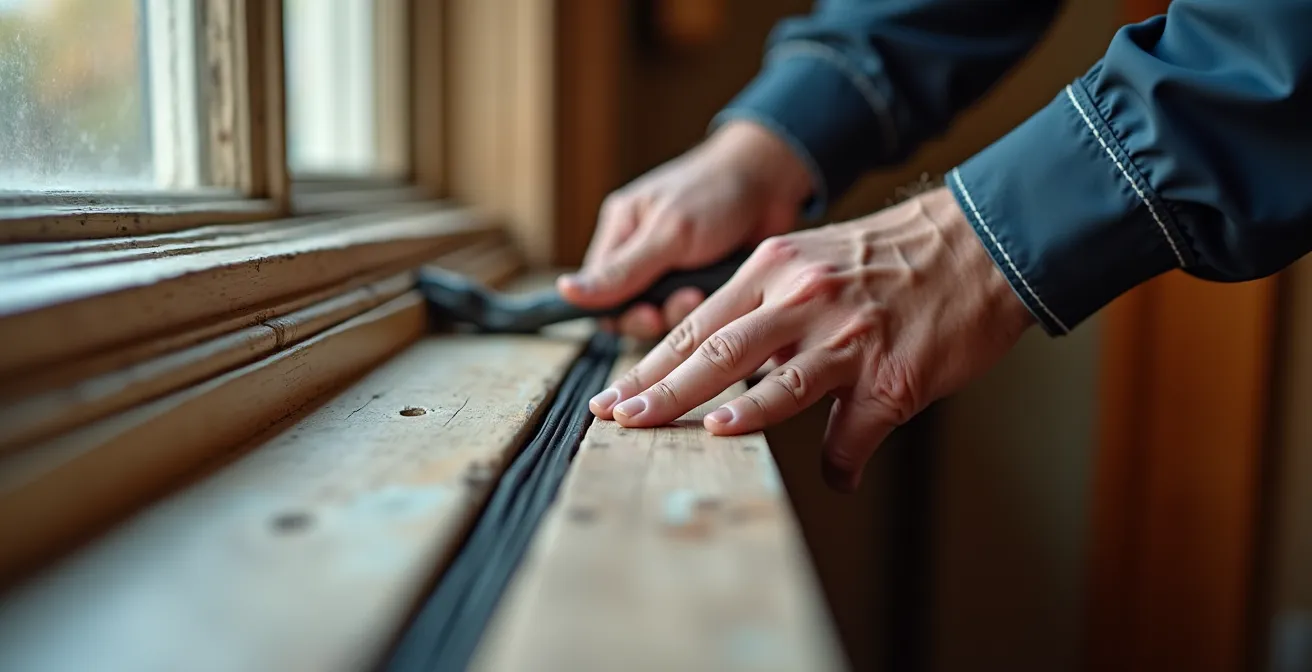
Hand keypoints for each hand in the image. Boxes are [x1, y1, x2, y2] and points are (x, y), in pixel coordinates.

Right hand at [557, 120, 811, 337]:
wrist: (773, 180)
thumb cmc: (716, 191)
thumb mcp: (667, 233)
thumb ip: (621, 271)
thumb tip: (566, 292)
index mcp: (621, 233)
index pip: (598, 292)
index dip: (619, 312)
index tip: (648, 313)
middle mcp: (642, 253)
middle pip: (631, 311)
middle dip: (657, 314)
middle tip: (684, 301)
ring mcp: (673, 269)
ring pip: (665, 316)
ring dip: (685, 312)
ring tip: (703, 290)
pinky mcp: (703, 281)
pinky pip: (696, 312)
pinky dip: (707, 307)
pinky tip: (720, 290)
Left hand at [588, 187, 1033, 490]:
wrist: (981, 244)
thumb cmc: (894, 255)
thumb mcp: (813, 259)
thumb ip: (766, 308)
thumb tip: (734, 378)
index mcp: (773, 270)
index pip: (695, 326)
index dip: (649, 367)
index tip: (612, 397)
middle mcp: (801, 299)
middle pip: (715, 354)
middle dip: (661, 394)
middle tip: (622, 422)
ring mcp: (847, 338)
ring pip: (776, 387)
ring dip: (735, 419)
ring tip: (704, 437)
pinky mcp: (892, 376)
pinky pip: (851, 433)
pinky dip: (839, 462)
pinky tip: (834, 477)